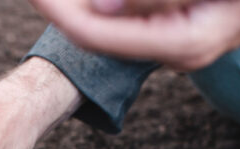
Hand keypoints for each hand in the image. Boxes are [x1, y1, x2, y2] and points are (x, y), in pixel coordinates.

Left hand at [29, 0, 239, 69]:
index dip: (59, 10)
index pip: (98, 34)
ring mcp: (179, 47)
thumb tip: (99, 9)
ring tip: (53, 1)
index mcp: (186, 41)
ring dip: (82, 7)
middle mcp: (178, 52)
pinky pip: (131, 24)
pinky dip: (106, 7)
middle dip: (64, 8)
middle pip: (98, 33)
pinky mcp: (178, 35)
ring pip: (112, 26)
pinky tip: (89, 3)